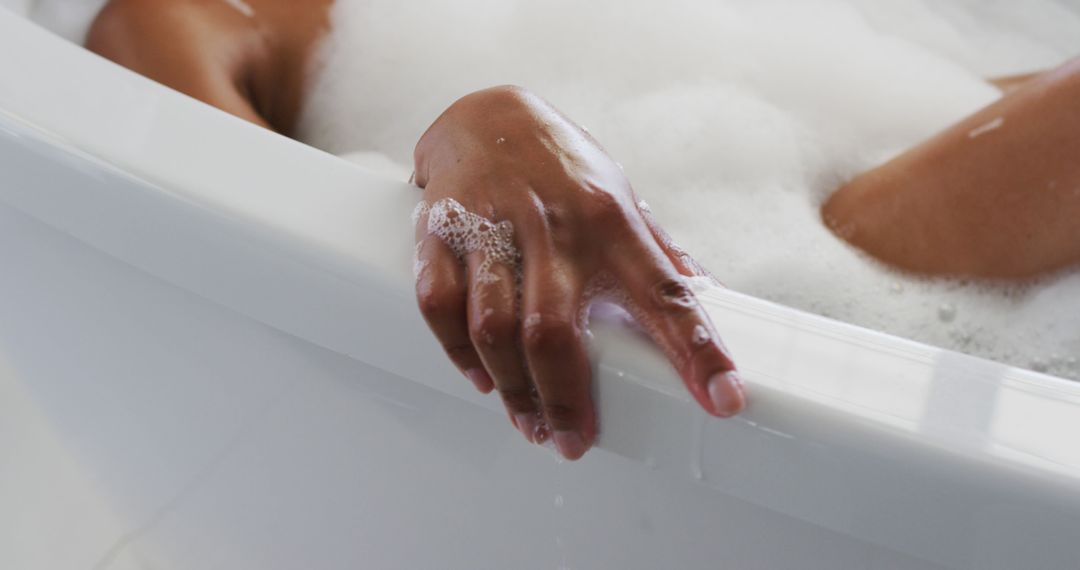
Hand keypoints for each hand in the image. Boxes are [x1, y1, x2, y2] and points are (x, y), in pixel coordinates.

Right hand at [412, 86, 745, 459]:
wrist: (488, 113)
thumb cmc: (564, 167)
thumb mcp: (622, 200)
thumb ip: (658, 254)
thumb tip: (707, 298)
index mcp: (613, 221)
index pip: (666, 293)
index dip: (699, 350)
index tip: (723, 400)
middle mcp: (555, 224)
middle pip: (555, 331)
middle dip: (565, 400)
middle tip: (571, 442)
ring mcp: (492, 225)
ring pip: (494, 327)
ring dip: (510, 387)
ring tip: (528, 421)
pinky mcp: (442, 229)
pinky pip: (440, 304)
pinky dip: (457, 352)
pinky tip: (479, 376)